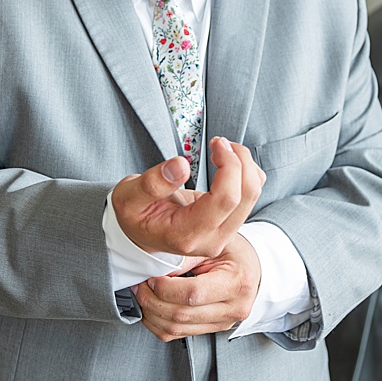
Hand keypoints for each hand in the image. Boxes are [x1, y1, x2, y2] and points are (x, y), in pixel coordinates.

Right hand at [110, 136, 264, 257]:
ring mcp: (223, 234)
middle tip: (218, 141)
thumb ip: (152, 183)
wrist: (139, 232)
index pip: (225, 200)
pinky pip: (251, 194)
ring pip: (253, 194)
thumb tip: (181, 165)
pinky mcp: (229, 223)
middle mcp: (212, 239)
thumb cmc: (133, 214)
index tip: (215, 143)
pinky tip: (226, 162)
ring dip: (244, 164)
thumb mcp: (128, 197)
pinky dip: (246, 172)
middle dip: (239, 160)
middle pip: (246, 195)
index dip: (228, 166)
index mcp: (186, 234)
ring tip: (220, 148)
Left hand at [131, 233, 261, 341]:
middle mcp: (233, 308)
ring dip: (151, 314)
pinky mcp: (212, 329)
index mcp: (237, 283)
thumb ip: (187, 256)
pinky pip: (177, 335)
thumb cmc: (234, 252)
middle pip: (182, 315)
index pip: (193, 294)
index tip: (152, 277)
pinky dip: (157, 324)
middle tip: (140, 284)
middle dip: (152, 300)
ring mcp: (223, 323)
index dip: (166, 288)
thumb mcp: (214, 243)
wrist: (250, 268)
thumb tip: (157, 268)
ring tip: (142, 294)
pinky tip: (150, 308)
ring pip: (177, 329)